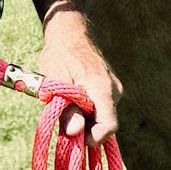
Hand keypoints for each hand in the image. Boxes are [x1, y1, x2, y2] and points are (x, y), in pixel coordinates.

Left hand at [38, 6, 121, 146]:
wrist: (68, 30)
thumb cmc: (59, 52)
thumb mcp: (56, 81)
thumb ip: (67, 107)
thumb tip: (75, 132)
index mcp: (103, 87)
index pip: (109, 125)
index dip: (92, 138)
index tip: (74, 139)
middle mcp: (114, 89)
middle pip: (104, 122)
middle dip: (85, 128)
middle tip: (63, 124)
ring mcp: (113, 88)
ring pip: (101, 114)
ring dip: (84, 117)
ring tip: (64, 106)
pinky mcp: (109, 87)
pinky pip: (100, 105)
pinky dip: (87, 109)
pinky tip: (71, 101)